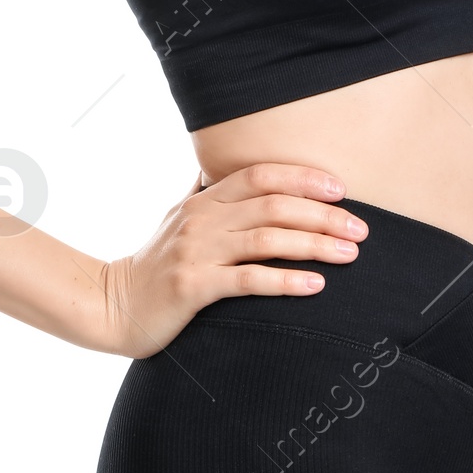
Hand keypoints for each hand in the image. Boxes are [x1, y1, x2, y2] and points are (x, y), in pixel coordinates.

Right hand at [97, 164, 366, 357]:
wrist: (112, 305)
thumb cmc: (153, 264)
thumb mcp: (177, 219)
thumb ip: (205, 194)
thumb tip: (221, 167)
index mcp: (202, 199)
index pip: (260, 175)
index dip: (303, 177)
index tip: (341, 189)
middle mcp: (201, 219)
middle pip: (273, 205)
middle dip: (323, 215)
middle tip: (361, 228)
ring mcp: (196, 252)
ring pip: (266, 239)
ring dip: (314, 245)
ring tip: (349, 254)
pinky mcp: (193, 287)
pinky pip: (248, 280)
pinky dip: (286, 281)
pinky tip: (315, 285)